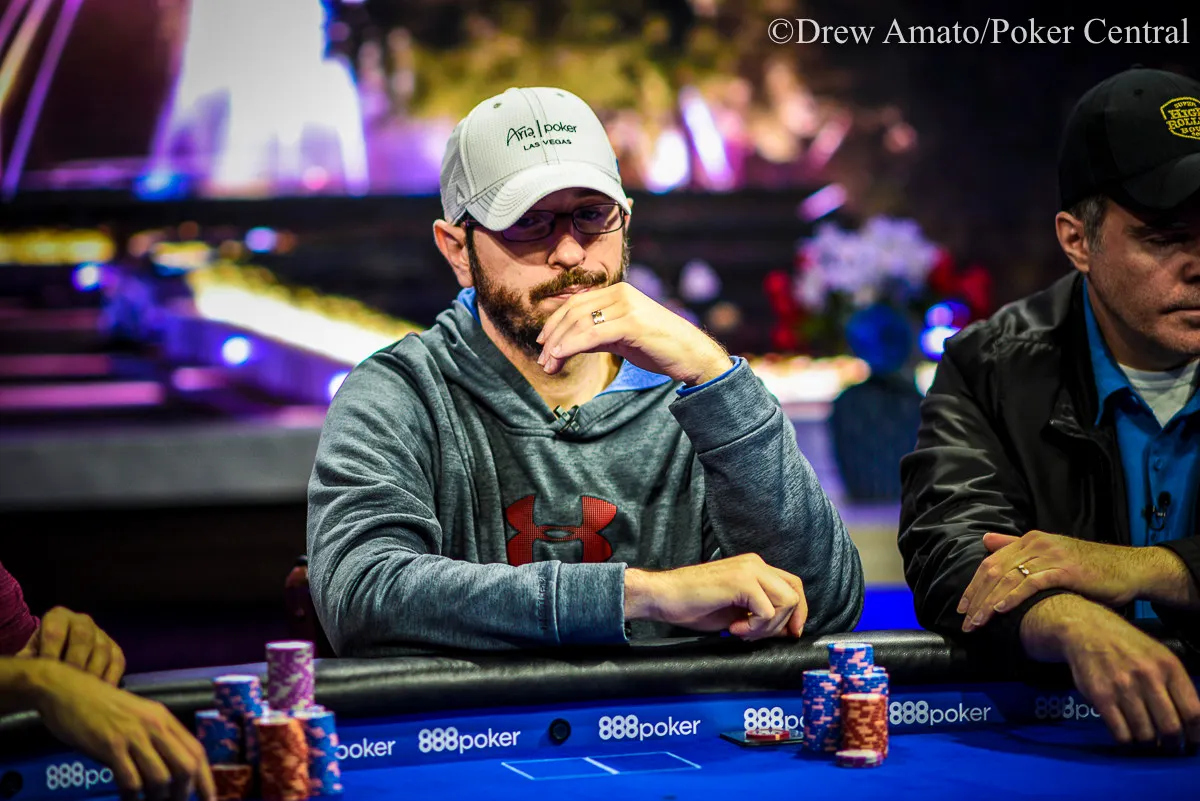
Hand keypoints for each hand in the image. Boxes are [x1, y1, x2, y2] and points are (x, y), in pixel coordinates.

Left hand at [17, 606, 124, 684]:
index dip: (50, 654)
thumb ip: (27, 662)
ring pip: (102, 649)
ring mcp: (102, 634)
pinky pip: (118, 661)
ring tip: (83, 692)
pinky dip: (110, 677)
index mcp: (58, 617)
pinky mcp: (116, 649)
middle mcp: (82, 621)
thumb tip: (25, 672)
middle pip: (83, 637)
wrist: (59, 657)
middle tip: (68, 684)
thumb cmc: (41, 657)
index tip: (46, 675)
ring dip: (92, 672)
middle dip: (75, 662)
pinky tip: (101, 692)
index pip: (55, 632)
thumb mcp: (30, 655)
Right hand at [28, 660, 214, 800]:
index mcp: (165, 718)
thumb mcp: (139, 715)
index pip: (196, 752)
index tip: (210, 799)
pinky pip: (130, 781)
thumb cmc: (103, 706)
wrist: (69, 690)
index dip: (205, 779)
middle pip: (185, 767)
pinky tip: (129, 800)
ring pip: (160, 778)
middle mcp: (155, 726)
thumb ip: (156, 737)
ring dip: (158, 798)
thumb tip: (172, 770)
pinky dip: (132, 797)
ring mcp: (133, 736)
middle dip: (183, 792)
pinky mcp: (110, 746)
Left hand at [536, 282, 729, 384]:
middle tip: (542, 360)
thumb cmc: (658, 347)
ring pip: (579, 323)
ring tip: (548, 366)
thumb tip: (565, 344)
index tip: (542, 343)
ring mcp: (627, 307)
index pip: (575, 303)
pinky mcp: (631, 323)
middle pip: (573, 312)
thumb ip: (596, 334)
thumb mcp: (621, 337)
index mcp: (618, 292)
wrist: (692, 355)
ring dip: (558, 346)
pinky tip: (559, 358)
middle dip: (552, 337)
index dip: (554, 323)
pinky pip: (591, 335)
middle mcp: (621, 293)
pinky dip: (570, 347)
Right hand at [626, 553, 806, 639]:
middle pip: (795, 593)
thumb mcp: (736, 612)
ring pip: (787, 602)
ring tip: (741, 631)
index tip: (789, 634)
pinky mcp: (742, 581)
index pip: (793, 585)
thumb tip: (788, 631)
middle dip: (786, 622)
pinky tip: (732, 629)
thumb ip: (762, 615)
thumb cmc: (693, 605)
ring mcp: (750, 570)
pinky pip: (767, 611)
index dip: (798, 612)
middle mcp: (756, 564)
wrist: (664, 596)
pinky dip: (754, 628)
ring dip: (767, 627)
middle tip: (758, 636)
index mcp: (754, 568)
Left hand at [958, 531, 1136, 631]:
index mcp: (1029, 540)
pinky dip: (1013, 597)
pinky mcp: (1064, 570)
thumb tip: (986, 540)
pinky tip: (1001, 610)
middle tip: (965, 621)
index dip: (973, 586)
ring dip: (988, 603)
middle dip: (975, 598)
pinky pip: (1031, 583)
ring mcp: (1050, 556)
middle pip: (993, 571)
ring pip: (1007, 578)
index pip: (990, 562)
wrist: (1129, 569)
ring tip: (978, 622)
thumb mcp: (1051, 555)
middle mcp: (1036, 544)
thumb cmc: (1089, 568)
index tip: (962, 608)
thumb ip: (1018, 548)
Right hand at [1021, 594, 1199, 745]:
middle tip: (1167, 745)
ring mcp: (1123, 687)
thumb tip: (1189, 722)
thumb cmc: (1127, 645)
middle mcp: (1149, 677)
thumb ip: (1175, 684)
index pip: (1193, 712)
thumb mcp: (1159, 656)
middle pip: (1170, 728)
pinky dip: (1126, 740)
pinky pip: (1120, 733)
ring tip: (1144, 738)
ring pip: (1145, 734)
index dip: (1195, 735)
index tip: (1190, 742)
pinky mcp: (1101, 696)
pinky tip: (1126, 733)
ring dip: (1147, 742)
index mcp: (1169, 666)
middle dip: (1171, 744)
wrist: (1086, 630)